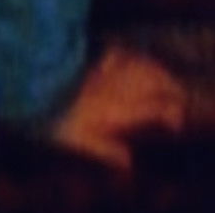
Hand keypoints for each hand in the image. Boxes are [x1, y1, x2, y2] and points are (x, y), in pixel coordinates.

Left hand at [48, 46, 185, 172]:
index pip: (158, 107)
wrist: (35, 86)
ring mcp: (110, 68)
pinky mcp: (96, 57)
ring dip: (159, 71)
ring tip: (164, 78)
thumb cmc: (56, 117)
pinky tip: (136, 59)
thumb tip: (128, 162)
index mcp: (121, 109)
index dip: (173, 113)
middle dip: (173, 88)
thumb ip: (106, 151)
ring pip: (144, 64)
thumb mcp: (80, 141)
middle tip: (178, 97)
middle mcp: (120, 86)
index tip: (175, 123)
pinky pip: (124, 52)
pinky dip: (135, 57)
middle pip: (158, 81)